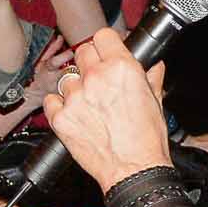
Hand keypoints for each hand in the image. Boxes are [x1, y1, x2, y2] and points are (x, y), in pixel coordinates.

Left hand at [41, 28, 172, 189]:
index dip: (105, 44)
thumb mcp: (156, 101)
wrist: (133, 169)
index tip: (105, 51)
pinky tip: (73, 114)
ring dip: (75, 87)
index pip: (102, 36)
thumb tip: (154, 66)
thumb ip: (151, 77)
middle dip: (89, 63)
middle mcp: (96, 78)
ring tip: (88, 103)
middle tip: (97, 79)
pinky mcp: (61, 118)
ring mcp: (76, 97)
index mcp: (122, 68)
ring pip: (67, 78)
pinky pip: (51, 100)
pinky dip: (58, 106)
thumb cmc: (147, 139)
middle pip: (82, 52)